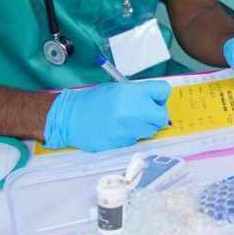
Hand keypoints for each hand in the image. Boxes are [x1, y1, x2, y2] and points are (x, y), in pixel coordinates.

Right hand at [44, 81, 171, 151]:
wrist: (70, 118)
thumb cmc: (93, 101)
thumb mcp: (117, 90)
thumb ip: (138, 95)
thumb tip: (155, 102)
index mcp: (132, 92)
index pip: (163, 91)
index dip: (160, 97)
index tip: (154, 101)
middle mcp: (134, 110)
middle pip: (161, 116)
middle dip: (155, 117)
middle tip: (144, 115)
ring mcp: (129, 129)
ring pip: (150, 131)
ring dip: (143, 128)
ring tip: (127, 123)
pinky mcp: (123, 144)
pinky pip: (136, 140)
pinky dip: (130, 137)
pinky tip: (117, 131)